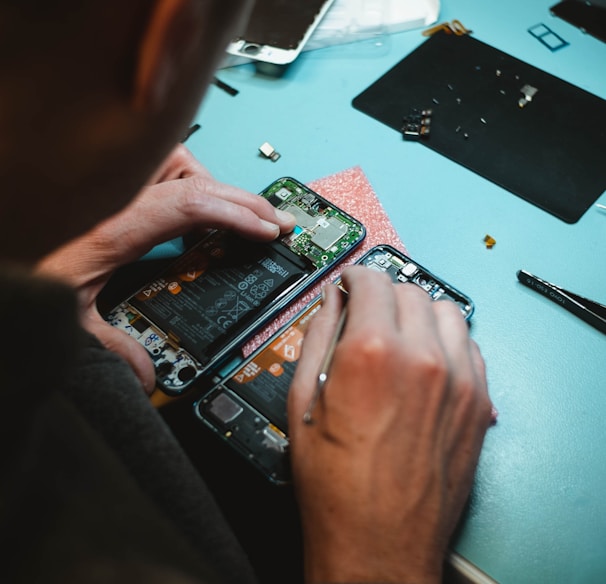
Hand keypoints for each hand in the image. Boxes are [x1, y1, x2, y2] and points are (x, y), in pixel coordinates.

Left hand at [36, 144, 295, 393]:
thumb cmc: (22, 266)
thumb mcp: (68, 315)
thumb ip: (109, 347)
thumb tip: (146, 376)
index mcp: (116, 225)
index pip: (191, 204)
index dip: (237, 214)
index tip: (268, 230)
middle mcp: (120, 195)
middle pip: (197, 178)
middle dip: (244, 200)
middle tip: (275, 221)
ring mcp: (119, 184)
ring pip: (180, 163)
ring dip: (212, 186)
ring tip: (235, 216)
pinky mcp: (117, 185)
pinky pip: (165, 169)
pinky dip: (189, 185)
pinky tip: (193, 214)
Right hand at [288, 266, 492, 583]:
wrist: (378, 543)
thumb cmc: (336, 486)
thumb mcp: (304, 402)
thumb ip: (318, 337)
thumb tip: (330, 303)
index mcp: (372, 353)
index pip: (371, 281)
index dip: (354, 277)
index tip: (350, 283)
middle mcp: (422, 358)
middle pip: (409, 291)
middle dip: (383, 294)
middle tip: (367, 314)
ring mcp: (458, 380)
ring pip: (446, 311)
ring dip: (418, 313)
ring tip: (398, 335)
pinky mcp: (477, 403)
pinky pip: (469, 345)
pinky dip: (446, 340)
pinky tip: (425, 360)